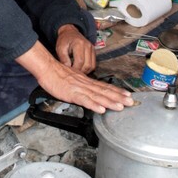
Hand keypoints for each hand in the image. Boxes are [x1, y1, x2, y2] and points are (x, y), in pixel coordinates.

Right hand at [16, 41, 133, 114]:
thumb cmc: (57, 75)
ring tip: (121, 106)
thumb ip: (82, 87)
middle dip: (118, 97)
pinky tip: (101, 109)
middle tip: (130, 102)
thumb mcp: (73, 80)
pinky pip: (84, 100)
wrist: (47, 68)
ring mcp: (80, 89)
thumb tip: (90, 93)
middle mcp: (86, 84)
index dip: (116, 91)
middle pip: (105, 91)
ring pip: (98, 96)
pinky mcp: (72, 94)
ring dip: (110, 102)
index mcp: (86, 81)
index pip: (104, 87)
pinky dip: (93, 105)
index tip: (127, 95)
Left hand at [55, 24, 95, 72]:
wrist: (70, 32)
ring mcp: (92, 49)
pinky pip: (93, 64)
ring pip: (92, 66)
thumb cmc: (64, 40)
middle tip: (72, 73)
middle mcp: (88, 46)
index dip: (75, 69)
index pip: (80, 61)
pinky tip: (80, 69)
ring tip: (76, 72)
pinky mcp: (93, 52)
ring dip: (84, 71)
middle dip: (80, 72)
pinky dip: (88, 69)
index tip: (69, 72)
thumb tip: (68, 68)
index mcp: (79, 44)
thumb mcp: (60, 48)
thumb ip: (63, 58)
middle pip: (87, 65)